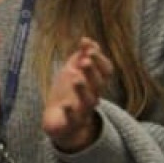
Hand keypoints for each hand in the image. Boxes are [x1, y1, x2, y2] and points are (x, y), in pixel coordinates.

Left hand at [42, 37, 111, 152]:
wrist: (58, 121)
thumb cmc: (67, 93)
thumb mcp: (73, 72)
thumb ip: (81, 56)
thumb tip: (86, 39)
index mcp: (95, 82)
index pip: (105, 71)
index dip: (100, 59)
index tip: (89, 48)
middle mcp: (93, 95)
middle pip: (98, 84)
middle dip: (93, 71)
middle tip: (86, 60)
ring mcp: (83, 110)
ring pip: (89, 100)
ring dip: (83, 89)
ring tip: (76, 78)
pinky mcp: (71, 123)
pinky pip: (73, 118)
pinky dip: (70, 112)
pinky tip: (65, 105)